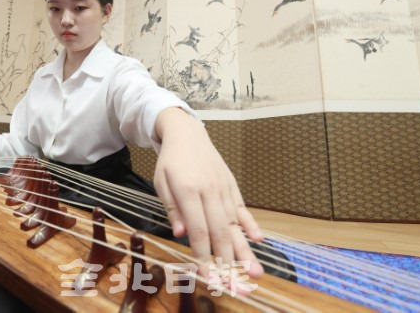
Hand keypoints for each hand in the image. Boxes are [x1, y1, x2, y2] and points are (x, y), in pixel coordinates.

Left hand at [153, 108, 263, 279]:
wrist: (187, 133)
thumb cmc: (170, 161)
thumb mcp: (161, 182)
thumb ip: (172, 208)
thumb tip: (181, 234)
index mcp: (188, 191)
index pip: (198, 229)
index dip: (203, 255)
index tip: (207, 276)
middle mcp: (210, 191)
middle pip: (220, 230)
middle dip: (228, 260)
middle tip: (236, 284)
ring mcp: (224, 188)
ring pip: (235, 223)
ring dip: (244, 249)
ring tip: (255, 271)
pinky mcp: (232, 186)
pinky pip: (242, 208)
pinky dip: (251, 224)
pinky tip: (258, 239)